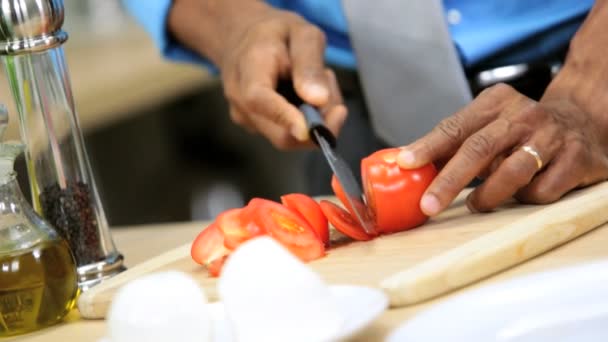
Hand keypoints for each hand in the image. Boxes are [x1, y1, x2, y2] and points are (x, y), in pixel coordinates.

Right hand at [168, 0, 345, 149]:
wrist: (244, 38)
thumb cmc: (275, 34)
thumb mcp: (302, 34)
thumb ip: (310, 65)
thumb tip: (319, 100)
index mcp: (248, 69)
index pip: (259, 100)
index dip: (286, 118)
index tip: (311, 129)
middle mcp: (240, 101)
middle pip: (280, 134)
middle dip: (318, 121)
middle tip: (330, 83)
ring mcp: (246, 118)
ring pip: (290, 136)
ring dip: (315, 118)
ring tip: (315, 81)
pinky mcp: (256, 128)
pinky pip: (288, 133)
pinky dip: (306, 120)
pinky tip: (303, 93)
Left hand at [396, 83, 607, 215]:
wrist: (583, 122)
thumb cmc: (521, 131)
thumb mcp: (488, 125)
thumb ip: (454, 143)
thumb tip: (407, 165)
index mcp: (495, 102)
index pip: (455, 126)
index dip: (428, 146)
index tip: (405, 163)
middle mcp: (524, 115)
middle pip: (479, 148)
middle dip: (449, 181)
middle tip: (429, 205)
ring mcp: (552, 135)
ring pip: (513, 171)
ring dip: (488, 194)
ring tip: (476, 204)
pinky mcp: (576, 158)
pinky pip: (542, 190)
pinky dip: (526, 198)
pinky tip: (524, 192)